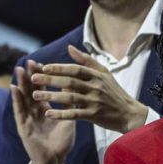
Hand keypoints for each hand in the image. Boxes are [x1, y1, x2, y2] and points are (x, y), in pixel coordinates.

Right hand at [12, 60, 75, 163]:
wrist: (56, 160)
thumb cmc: (62, 141)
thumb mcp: (68, 119)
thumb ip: (69, 104)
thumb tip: (75, 86)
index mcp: (45, 109)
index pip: (42, 90)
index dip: (42, 77)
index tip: (41, 63)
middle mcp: (35, 112)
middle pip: (31, 91)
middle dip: (30, 76)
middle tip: (29, 61)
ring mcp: (28, 118)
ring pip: (23, 98)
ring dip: (21, 84)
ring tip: (19, 69)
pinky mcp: (23, 127)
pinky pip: (19, 111)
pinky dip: (16, 99)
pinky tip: (13, 88)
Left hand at [31, 45, 148, 133]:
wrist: (129, 113)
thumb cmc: (114, 92)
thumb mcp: (104, 73)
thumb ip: (86, 60)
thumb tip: (69, 48)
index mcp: (97, 75)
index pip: (75, 69)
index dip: (59, 68)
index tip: (43, 67)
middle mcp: (96, 87)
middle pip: (69, 82)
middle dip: (50, 80)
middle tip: (33, 79)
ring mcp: (95, 101)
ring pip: (70, 97)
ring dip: (51, 96)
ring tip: (36, 95)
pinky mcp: (94, 115)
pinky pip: (74, 114)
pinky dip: (61, 114)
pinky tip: (48, 114)